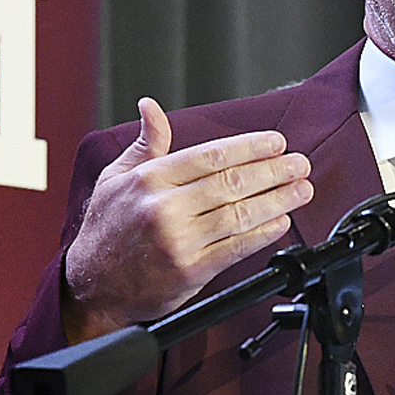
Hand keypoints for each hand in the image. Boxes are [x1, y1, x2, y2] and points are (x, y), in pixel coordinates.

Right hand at [62, 98, 313, 341]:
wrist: (93, 286)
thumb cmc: (107, 231)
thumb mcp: (116, 178)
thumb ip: (145, 144)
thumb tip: (152, 107)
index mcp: (149, 180)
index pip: (210, 156)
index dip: (249, 147)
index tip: (276, 143)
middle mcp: (164, 208)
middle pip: (230, 182)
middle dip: (273, 171)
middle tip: (299, 164)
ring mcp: (178, 241)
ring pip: (238, 214)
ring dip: (277, 200)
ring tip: (301, 190)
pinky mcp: (190, 271)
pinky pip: (235, 248)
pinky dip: (262, 234)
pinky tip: (281, 222)